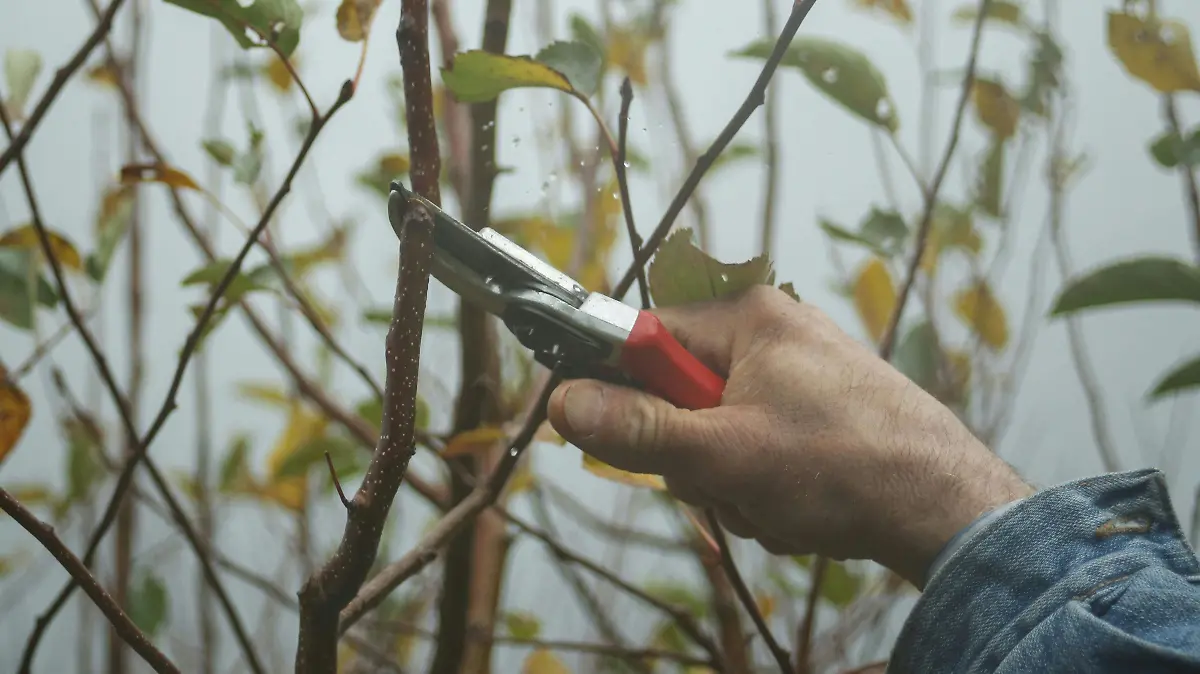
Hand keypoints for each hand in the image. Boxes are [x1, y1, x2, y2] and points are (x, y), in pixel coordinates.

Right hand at [547, 286, 1032, 587]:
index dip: (621, 388)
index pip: (645, 337)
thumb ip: (638, 430)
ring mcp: (801, 376)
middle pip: (681, 393)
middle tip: (726, 480)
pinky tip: (799, 507)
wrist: (947, 508)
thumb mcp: (723, 454)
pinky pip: (758, 449)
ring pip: (718, 433)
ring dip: (731, 481)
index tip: (609, 430)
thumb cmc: (844, 467)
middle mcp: (774, 334)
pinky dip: (766, 488)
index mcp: (748, 318)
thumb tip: (564, 403)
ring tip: (774, 500)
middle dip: (693, 454)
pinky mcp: (821, 414)